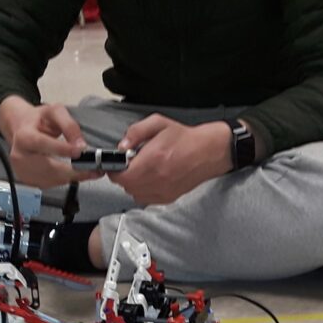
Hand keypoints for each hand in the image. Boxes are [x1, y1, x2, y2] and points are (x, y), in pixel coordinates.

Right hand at [0, 96, 101, 188]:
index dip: (61, 149)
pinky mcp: (29, 181)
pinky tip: (73, 172)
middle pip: (49, 168)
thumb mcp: (54, 112)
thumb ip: (69, 125)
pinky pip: (51, 183)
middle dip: (74, 171)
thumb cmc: (39, 120)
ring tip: (88, 170)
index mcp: (24, 137)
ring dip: (72, 176)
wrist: (22, 129)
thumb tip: (81, 144)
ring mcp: (23, 171)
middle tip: (94, 170)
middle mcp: (20, 156)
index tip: (80, 151)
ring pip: (52, 179)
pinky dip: (65, 179)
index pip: (42, 143)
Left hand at [109, 115, 231, 205]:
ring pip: (135, 194)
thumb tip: (122, 146)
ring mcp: (163, 191)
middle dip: (124, 175)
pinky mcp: (168, 198)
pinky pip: (146, 199)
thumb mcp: (158, 123)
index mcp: (152, 160)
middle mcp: (156, 178)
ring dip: (133, 184)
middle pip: (126, 186)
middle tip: (131, 164)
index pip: (120, 175)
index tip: (118, 162)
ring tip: (141, 171)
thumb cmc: (184, 138)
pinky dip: (143, 190)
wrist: (207, 152)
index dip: (115, 169)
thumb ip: (136, 132)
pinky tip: (150, 178)